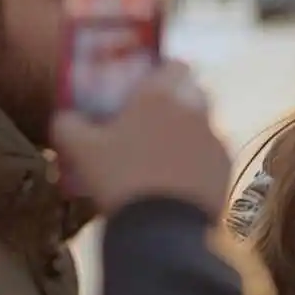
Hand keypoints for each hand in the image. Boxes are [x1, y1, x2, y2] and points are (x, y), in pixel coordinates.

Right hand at [51, 62, 229, 216]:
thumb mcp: (80, 151)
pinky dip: (200, 160)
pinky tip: (180, 179)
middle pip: (192, 92)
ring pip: (204, 124)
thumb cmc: (119, 180)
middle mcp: (194, 109)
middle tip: (154, 121)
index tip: (148, 87)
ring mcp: (215, 138)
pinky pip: (213, 154)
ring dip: (189, 132)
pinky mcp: (226, 166)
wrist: (162, 229)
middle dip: (177, 101)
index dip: (163, 73)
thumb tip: (67, 117)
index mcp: (158, 95)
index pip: (174, 65)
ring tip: (165, 156)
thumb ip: (69, 124)